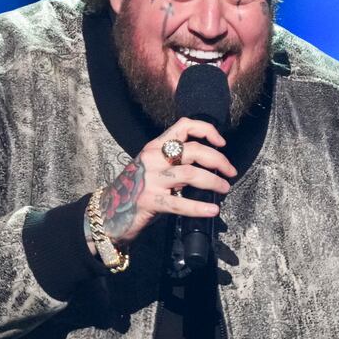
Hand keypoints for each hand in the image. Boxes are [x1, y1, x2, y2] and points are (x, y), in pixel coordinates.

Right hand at [90, 116, 235, 249]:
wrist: (108, 213)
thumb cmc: (135, 190)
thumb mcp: (152, 167)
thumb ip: (173, 161)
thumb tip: (206, 165)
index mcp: (154, 147)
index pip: (183, 126)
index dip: (206, 130)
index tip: (221, 142)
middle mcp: (152, 158)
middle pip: (193, 150)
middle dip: (218, 160)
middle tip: (230, 172)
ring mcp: (150, 180)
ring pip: (190, 174)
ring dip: (213, 181)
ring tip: (224, 189)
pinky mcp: (149, 200)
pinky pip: (180, 204)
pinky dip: (199, 207)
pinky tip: (212, 210)